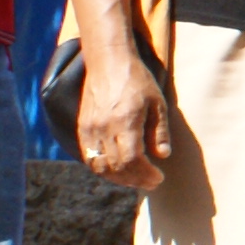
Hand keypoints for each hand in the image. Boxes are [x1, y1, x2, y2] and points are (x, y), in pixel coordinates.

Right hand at [77, 51, 171, 190]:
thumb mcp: (157, 103)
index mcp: (125, 121)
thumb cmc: (137, 80)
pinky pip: (89, 158)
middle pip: (116, 167)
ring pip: (100, 167)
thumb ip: (159, 131)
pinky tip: (118, 170)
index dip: (145, 175)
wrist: (108, 62)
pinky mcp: (82, 128)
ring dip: (118, 179)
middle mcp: (104, 128)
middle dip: (135, 180)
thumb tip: (163, 156)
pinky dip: (103, 169)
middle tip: (150, 182)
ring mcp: (90, 129)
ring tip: (135, 179)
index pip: (132, 160)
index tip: (158, 177)